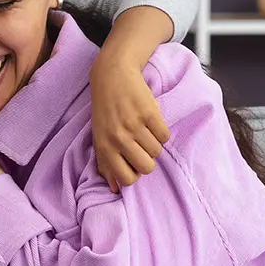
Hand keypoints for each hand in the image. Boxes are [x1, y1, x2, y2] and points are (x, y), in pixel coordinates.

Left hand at [88, 53, 169, 191]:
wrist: (112, 76)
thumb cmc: (105, 110)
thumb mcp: (99, 137)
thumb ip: (105, 163)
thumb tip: (114, 189)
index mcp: (105, 147)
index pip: (126, 179)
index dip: (134, 173)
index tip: (132, 162)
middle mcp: (119, 138)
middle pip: (147, 168)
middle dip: (147, 161)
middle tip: (141, 147)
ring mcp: (134, 125)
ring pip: (157, 151)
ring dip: (153, 144)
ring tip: (143, 131)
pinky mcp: (150, 113)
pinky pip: (165, 136)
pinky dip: (161, 132)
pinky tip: (151, 122)